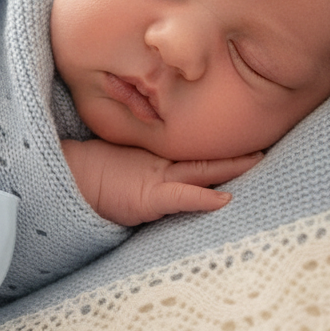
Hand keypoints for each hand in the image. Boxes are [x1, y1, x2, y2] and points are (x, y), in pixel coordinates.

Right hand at [61, 138, 262, 226]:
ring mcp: (155, 178)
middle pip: (207, 156)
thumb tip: (168, 160)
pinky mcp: (149, 196)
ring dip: (232, 166)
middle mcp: (160, 166)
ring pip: (202, 170)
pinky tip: (224, 199)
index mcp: (156, 159)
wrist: (61, 180)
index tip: (248, 132)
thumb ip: (145, 165)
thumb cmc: (86, 176)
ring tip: (260, 158)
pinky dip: (203, 199)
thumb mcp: (120, 165)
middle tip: (268, 135)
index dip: (221, 144)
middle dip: (237, 151)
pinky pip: (181, 197)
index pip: (196, 152)